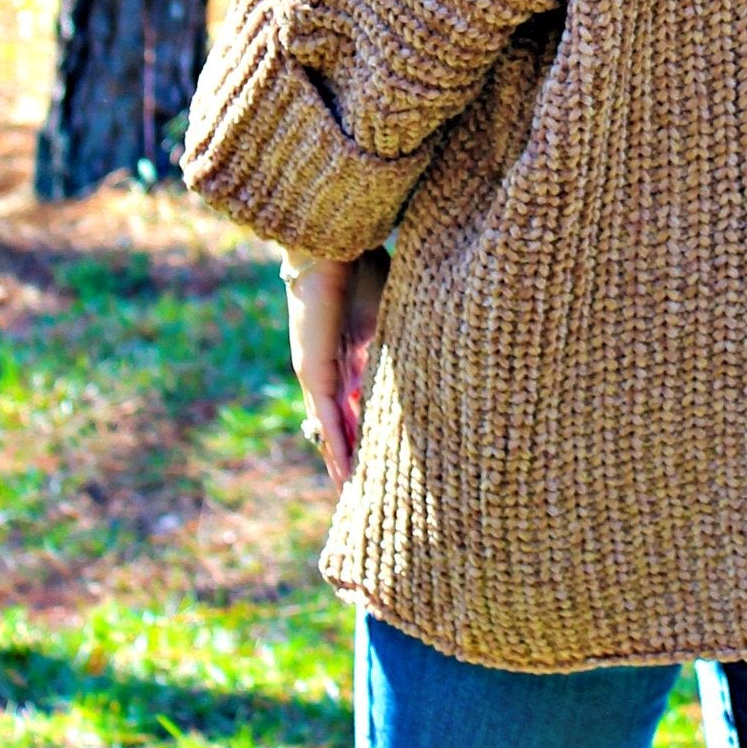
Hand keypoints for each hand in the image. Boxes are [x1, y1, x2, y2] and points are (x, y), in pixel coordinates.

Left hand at [284, 247, 390, 491]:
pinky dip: (337, 447)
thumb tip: (433, 362)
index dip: (369, 433)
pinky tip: (344, 474)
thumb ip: (399, 341)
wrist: (331, 249)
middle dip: (353, 457)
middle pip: (342, 424)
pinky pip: (328, 418)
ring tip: (352, 497)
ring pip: (332, 430)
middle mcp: (332, 371)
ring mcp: (321, 375)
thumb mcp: (389, 314)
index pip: (360, 405)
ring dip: (341, 463)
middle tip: (364, 495)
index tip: (383, 459)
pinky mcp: (314, 373)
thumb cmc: (361, 268)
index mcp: (350, 356)